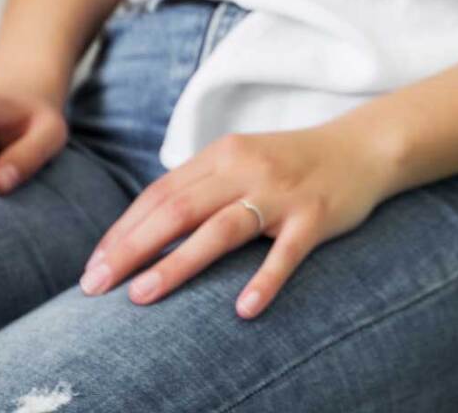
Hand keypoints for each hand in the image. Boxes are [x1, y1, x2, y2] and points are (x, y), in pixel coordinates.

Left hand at [79, 125, 391, 319]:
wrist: (364, 146)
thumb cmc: (293, 162)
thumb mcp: (242, 162)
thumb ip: (201, 187)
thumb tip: (145, 231)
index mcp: (223, 155)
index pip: (160, 193)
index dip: (123, 231)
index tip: (93, 267)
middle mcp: (247, 169)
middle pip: (178, 210)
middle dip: (131, 250)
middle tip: (97, 286)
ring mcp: (282, 192)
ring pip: (221, 229)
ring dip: (178, 264)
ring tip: (142, 296)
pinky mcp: (316, 215)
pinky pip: (286, 252)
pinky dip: (265, 280)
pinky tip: (244, 309)